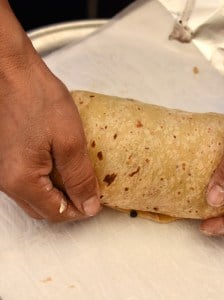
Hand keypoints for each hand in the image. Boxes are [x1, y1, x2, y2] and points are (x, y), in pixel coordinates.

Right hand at [0, 27, 100, 220]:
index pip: (55, 213)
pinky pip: (28, 180)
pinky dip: (48, 182)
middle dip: (68, 206)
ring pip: (35, 196)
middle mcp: (7, 181)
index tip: (96, 203)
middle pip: (42, 209)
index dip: (79, 211)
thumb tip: (88, 206)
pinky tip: (62, 168)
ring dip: (58, 194)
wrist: (12, 71)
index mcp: (22, 180)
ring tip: (80, 181)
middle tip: (90, 194)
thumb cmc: (38, 99)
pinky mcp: (6, 158)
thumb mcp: (70, 141)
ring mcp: (4, 170)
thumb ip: (80, 178)